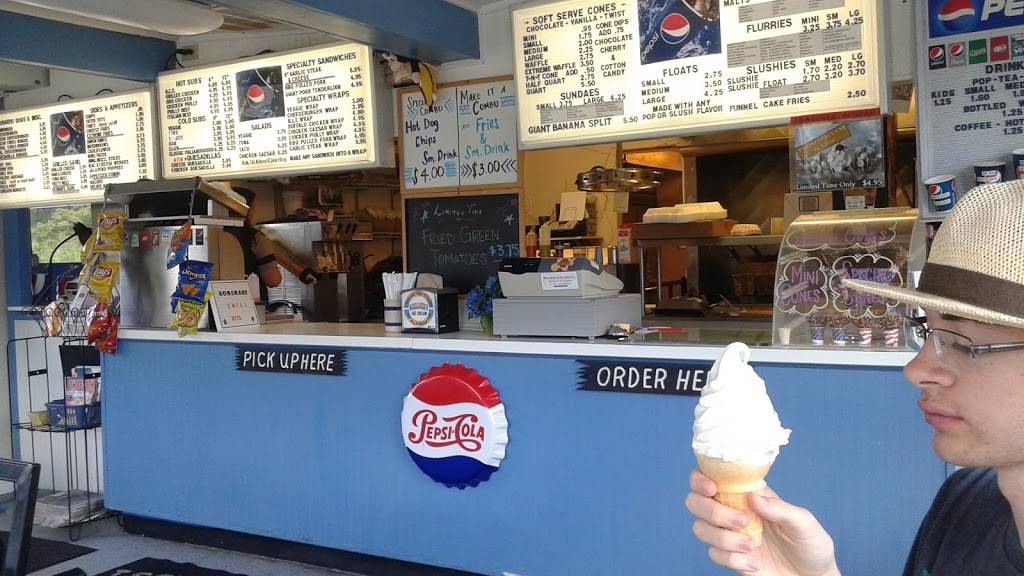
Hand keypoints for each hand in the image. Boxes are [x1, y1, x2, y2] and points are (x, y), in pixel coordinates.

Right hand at [685, 469, 839, 574]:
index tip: (711, 488)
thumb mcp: (804, 523)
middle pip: (696, 502)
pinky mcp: (730, 558)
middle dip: (712, 511)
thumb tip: (753, 497)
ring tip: (752, 546)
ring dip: (723, 538)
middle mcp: (733, 511)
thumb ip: (780, 509)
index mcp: (748, 494)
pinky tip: (755, 563)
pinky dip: (732, 559)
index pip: (714, 476)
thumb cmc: (811, 546)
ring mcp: (729, 535)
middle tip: (741, 521)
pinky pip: (714, 554)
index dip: (701, 478)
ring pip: (700, 528)